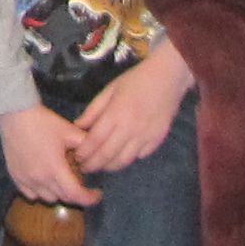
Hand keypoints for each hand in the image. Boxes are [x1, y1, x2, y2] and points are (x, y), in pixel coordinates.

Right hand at [0, 103, 97, 207]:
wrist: (15, 115)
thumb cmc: (43, 122)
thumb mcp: (70, 131)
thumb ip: (87, 144)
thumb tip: (98, 156)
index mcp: (55, 168)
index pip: (75, 194)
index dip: (89, 198)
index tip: (97, 194)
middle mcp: (40, 179)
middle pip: (63, 198)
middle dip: (76, 194)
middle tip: (81, 182)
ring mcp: (26, 179)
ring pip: (48, 198)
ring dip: (59, 193)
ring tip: (62, 180)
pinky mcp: (15, 177)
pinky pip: (30, 194)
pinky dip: (41, 192)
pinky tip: (45, 180)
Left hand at [65, 40, 191, 175]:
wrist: (168, 77)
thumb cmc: (135, 80)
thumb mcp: (109, 90)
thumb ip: (93, 110)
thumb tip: (77, 127)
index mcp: (116, 113)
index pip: (95, 140)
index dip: (83, 152)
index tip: (77, 157)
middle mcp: (130, 128)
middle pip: (107, 155)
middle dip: (92, 165)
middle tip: (84, 168)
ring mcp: (145, 136)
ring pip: (123, 161)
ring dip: (109, 167)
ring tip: (100, 166)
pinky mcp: (157, 140)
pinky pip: (139, 156)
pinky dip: (128, 160)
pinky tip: (120, 157)